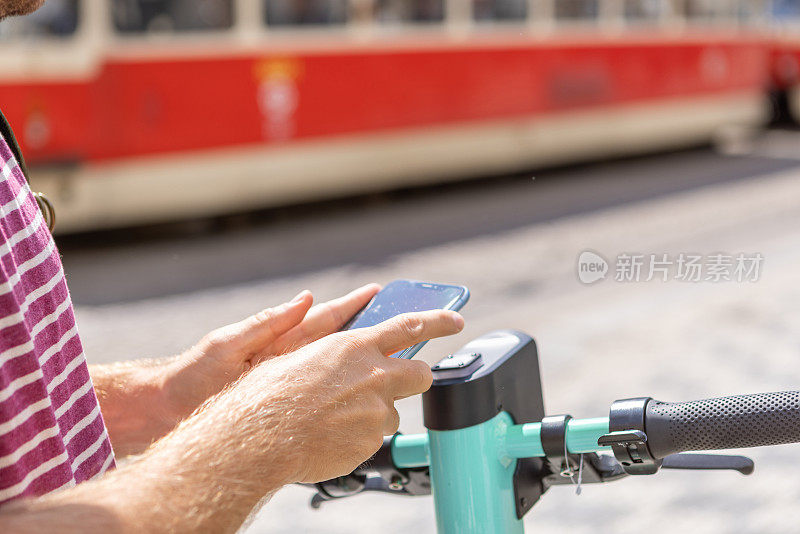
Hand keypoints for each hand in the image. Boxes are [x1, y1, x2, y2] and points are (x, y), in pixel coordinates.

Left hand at [161, 284, 380, 423]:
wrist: (167, 413)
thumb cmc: (192, 375)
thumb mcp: (228, 344)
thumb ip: (267, 323)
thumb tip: (304, 297)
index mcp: (278, 340)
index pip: (323, 318)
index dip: (351, 305)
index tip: (376, 290)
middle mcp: (289, 360)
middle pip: (337, 341)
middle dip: (368, 327)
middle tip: (402, 318)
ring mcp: (288, 383)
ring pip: (334, 369)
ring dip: (362, 359)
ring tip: (394, 352)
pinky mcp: (283, 406)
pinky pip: (320, 399)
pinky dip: (342, 394)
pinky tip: (361, 397)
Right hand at [226, 308, 464, 483]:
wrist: (259, 436)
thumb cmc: (271, 392)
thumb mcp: (305, 355)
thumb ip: (343, 354)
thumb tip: (357, 356)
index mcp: (356, 346)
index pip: (410, 326)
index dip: (438, 321)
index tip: (455, 320)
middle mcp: (374, 376)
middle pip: (420, 374)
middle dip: (414, 377)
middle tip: (396, 384)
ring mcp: (376, 411)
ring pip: (392, 412)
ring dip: (376, 413)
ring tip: (337, 416)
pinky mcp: (371, 441)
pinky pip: (374, 437)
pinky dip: (358, 436)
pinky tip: (331, 434)